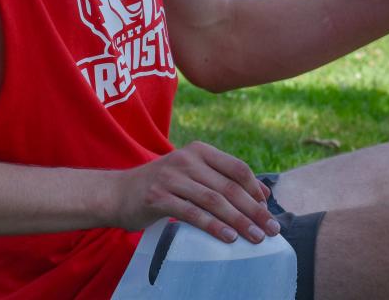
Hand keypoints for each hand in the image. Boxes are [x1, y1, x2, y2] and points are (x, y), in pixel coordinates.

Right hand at [111, 142, 279, 243]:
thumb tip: (258, 195)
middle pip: (229, 187)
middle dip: (254, 210)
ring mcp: (172, 177)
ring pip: (215, 200)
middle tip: (271, 228)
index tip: (268, 208)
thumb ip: (218, 179)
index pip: (236, 167)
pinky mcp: (158, 197)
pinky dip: (214, 226)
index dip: (255, 189)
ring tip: (256, 237)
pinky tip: (228, 238)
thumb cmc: (162, 186)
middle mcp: (187, 159)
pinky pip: (192, 213)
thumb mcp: (190, 173)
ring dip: (239, 221)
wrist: (117, 192)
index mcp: (199, 151)